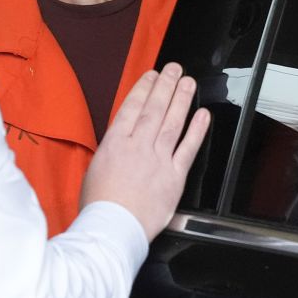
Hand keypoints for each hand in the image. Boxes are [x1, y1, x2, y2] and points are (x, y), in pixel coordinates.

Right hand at [80, 62, 210, 240]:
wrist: (113, 229)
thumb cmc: (100, 206)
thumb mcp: (94, 169)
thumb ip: (111, 151)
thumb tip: (120, 141)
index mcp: (115, 143)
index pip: (132, 107)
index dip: (144, 88)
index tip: (151, 75)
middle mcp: (138, 147)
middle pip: (155, 109)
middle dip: (165, 85)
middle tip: (174, 69)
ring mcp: (157, 160)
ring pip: (173, 123)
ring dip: (182, 100)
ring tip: (188, 83)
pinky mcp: (174, 177)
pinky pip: (188, 149)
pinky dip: (197, 131)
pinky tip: (203, 116)